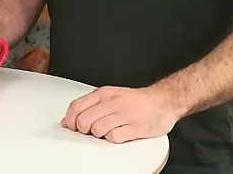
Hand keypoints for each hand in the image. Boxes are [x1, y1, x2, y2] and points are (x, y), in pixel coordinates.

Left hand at [61, 85, 180, 142]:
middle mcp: (113, 103)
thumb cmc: (135, 101)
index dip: (70, 120)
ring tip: (106, 131)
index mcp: (104, 93)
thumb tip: (69, 120)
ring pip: (97, 129)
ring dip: (98, 134)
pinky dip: (112, 138)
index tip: (70, 126)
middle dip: (83, 129)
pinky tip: (117, 133)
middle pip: (84, 120)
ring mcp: (124, 115)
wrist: (163, 101)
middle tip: (90, 130)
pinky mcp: (135, 128)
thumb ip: (90, 106)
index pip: (76, 107)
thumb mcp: (110, 96)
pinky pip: (114, 137)